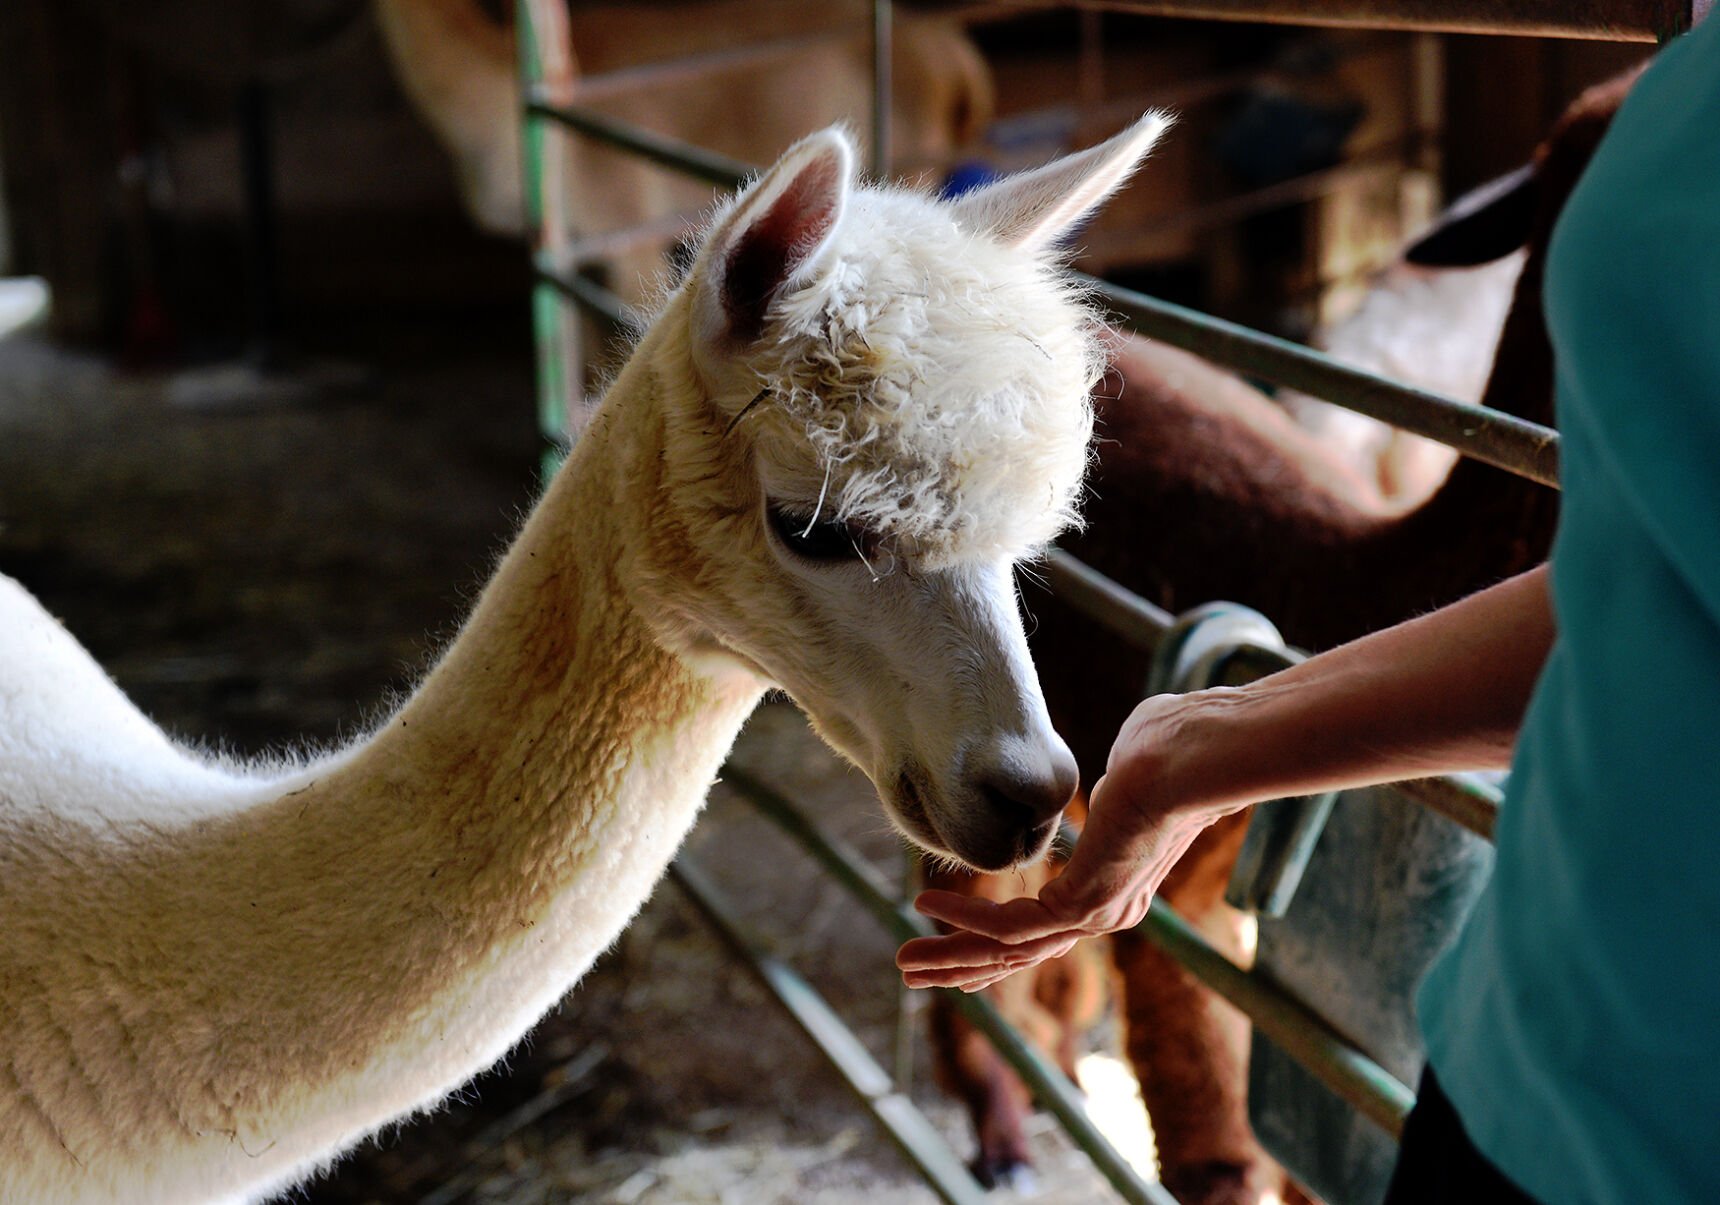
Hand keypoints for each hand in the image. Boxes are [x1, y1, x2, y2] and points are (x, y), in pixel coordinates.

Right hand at [896, 692, 1235, 992]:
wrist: (1192, 756)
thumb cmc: (1167, 748)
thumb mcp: (1124, 775)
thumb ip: (1106, 791)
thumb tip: (1109, 778)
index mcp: (1115, 885)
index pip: (1045, 928)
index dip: (996, 942)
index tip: (957, 948)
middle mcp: (1107, 912)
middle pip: (1020, 955)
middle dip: (961, 966)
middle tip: (913, 973)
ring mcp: (1098, 913)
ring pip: (1010, 951)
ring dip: (952, 956)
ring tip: (905, 961)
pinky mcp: (1085, 905)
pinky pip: (1013, 924)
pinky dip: (966, 916)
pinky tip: (928, 903)